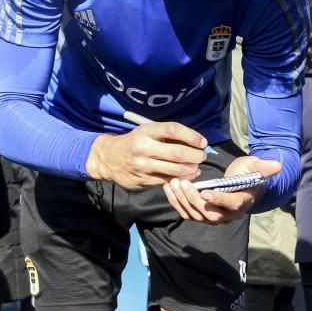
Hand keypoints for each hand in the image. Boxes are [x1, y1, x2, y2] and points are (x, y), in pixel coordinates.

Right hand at [85, 121, 208, 189]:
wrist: (109, 158)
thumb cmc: (134, 142)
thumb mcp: (146, 132)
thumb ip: (166, 136)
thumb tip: (194, 141)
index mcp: (146, 131)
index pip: (173, 130)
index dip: (191, 136)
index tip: (203, 142)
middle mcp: (144, 148)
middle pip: (177, 153)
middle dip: (195, 156)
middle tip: (202, 156)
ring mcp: (143, 166)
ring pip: (175, 170)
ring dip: (191, 169)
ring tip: (196, 166)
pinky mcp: (144, 180)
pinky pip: (168, 180)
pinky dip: (182, 179)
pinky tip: (187, 175)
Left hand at [163, 155, 281, 223]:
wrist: (241, 185)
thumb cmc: (248, 174)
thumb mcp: (255, 167)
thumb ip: (263, 167)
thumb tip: (277, 165)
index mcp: (242, 202)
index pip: (230, 204)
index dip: (218, 200)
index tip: (204, 192)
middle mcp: (228, 215)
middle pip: (209, 213)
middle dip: (193, 200)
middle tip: (182, 183)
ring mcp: (214, 218)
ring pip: (195, 215)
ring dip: (182, 200)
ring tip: (173, 183)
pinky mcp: (202, 216)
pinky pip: (187, 213)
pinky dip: (176, 203)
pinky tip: (168, 188)